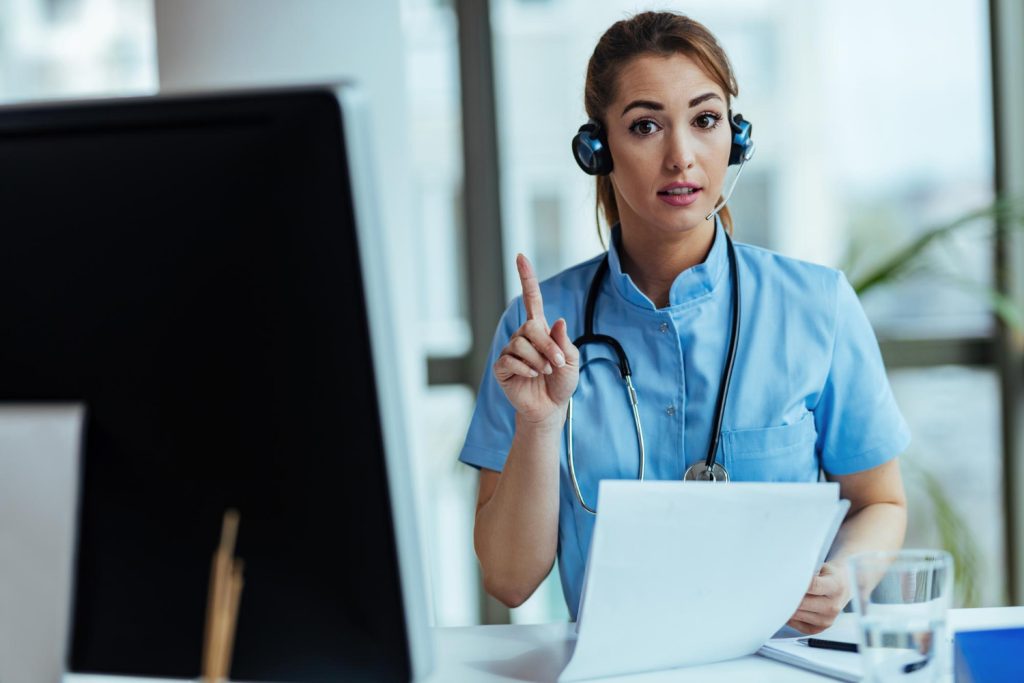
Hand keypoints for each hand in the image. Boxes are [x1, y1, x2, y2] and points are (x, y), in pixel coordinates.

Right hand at [493, 254, 579, 425]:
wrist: (550, 408)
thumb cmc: (561, 382)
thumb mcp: (571, 360)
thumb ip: (563, 341)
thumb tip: (557, 320)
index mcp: (540, 329)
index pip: (532, 299)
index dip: (526, 278)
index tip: (521, 257)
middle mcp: (523, 336)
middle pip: (530, 327)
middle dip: (547, 345)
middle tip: (556, 363)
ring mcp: (511, 351)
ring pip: (521, 345)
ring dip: (538, 361)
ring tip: (544, 372)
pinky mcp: (502, 367)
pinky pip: (510, 360)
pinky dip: (524, 369)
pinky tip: (530, 377)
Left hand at [787, 561, 850, 633]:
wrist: (842, 587)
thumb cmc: (828, 575)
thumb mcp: (822, 567)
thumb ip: (807, 571)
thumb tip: (786, 575)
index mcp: (835, 586)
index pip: (812, 585)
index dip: (795, 583)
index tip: (782, 579)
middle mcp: (833, 606)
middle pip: (802, 603)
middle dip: (787, 595)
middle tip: (774, 589)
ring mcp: (828, 619)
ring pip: (798, 615)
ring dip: (787, 606)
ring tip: (780, 597)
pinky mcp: (821, 628)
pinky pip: (800, 626)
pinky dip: (791, 618)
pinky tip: (789, 608)